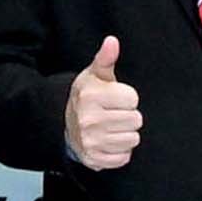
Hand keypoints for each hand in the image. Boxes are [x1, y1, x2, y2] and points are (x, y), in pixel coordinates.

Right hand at [63, 34, 141, 169]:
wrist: (65, 125)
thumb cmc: (86, 96)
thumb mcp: (94, 75)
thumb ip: (106, 58)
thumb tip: (112, 41)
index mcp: (90, 96)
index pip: (132, 99)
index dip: (127, 97)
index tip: (114, 98)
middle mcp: (89, 120)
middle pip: (136, 120)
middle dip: (128, 116)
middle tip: (113, 114)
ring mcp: (91, 142)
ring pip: (133, 139)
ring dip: (125, 134)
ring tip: (111, 127)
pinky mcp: (94, 159)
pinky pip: (124, 157)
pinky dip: (120, 151)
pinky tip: (109, 141)